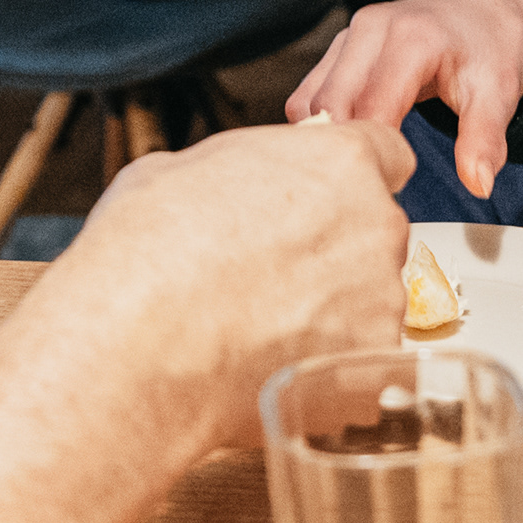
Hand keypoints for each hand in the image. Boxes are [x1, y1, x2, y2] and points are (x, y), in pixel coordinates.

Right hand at [27, 119, 418, 447]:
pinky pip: (351, 359)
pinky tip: (263, 362)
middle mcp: (375, 227)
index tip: (320, 199)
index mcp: (340, 163)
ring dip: (326, 308)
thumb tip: (243, 181)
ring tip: (256, 324)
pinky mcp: (365, 368)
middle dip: (331, 248)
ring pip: (365, 299)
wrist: (137, 347)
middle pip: (372, 231)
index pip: (385, 155)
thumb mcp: (182, 168)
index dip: (346, 181)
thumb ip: (244, 169)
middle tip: (268, 269)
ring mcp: (379, 303)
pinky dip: (318, 363)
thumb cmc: (148, 254)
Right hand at [284, 0, 522, 197]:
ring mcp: (349, 35)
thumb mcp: (499, 95)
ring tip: (358, 167)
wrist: (480, 10)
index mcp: (412, 40)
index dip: (377, 154)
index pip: (373, 111)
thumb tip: (479, 185)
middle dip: (345, 150)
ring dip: (326, 139)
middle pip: (331, 106)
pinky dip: (317, 125)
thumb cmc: (490, 52)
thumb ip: (485, 140)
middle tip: (370, 184)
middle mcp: (371, 30)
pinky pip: (307, 94)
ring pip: (309, 102)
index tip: (392, 184)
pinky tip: (346, 145)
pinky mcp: (337, 47)